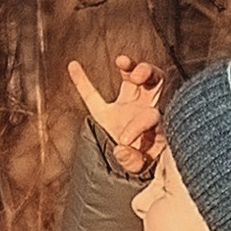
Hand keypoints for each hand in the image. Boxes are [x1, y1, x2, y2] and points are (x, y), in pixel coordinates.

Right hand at [67, 49, 166, 174]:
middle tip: (137, 77)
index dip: (137, 125)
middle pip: (155, 80)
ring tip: (122, 62)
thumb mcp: (142, 168)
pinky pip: (92, 96)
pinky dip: (81, 82)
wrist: (136, 166)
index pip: (150, 116)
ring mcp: (129, 107)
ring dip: (131, 66)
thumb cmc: (145, 164)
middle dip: (148, 73)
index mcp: (157, 124)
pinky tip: (73, 66)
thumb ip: (134, 161)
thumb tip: (120, 148)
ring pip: (134, 78)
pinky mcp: (107, 114)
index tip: (122, 140)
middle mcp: (146, 109)